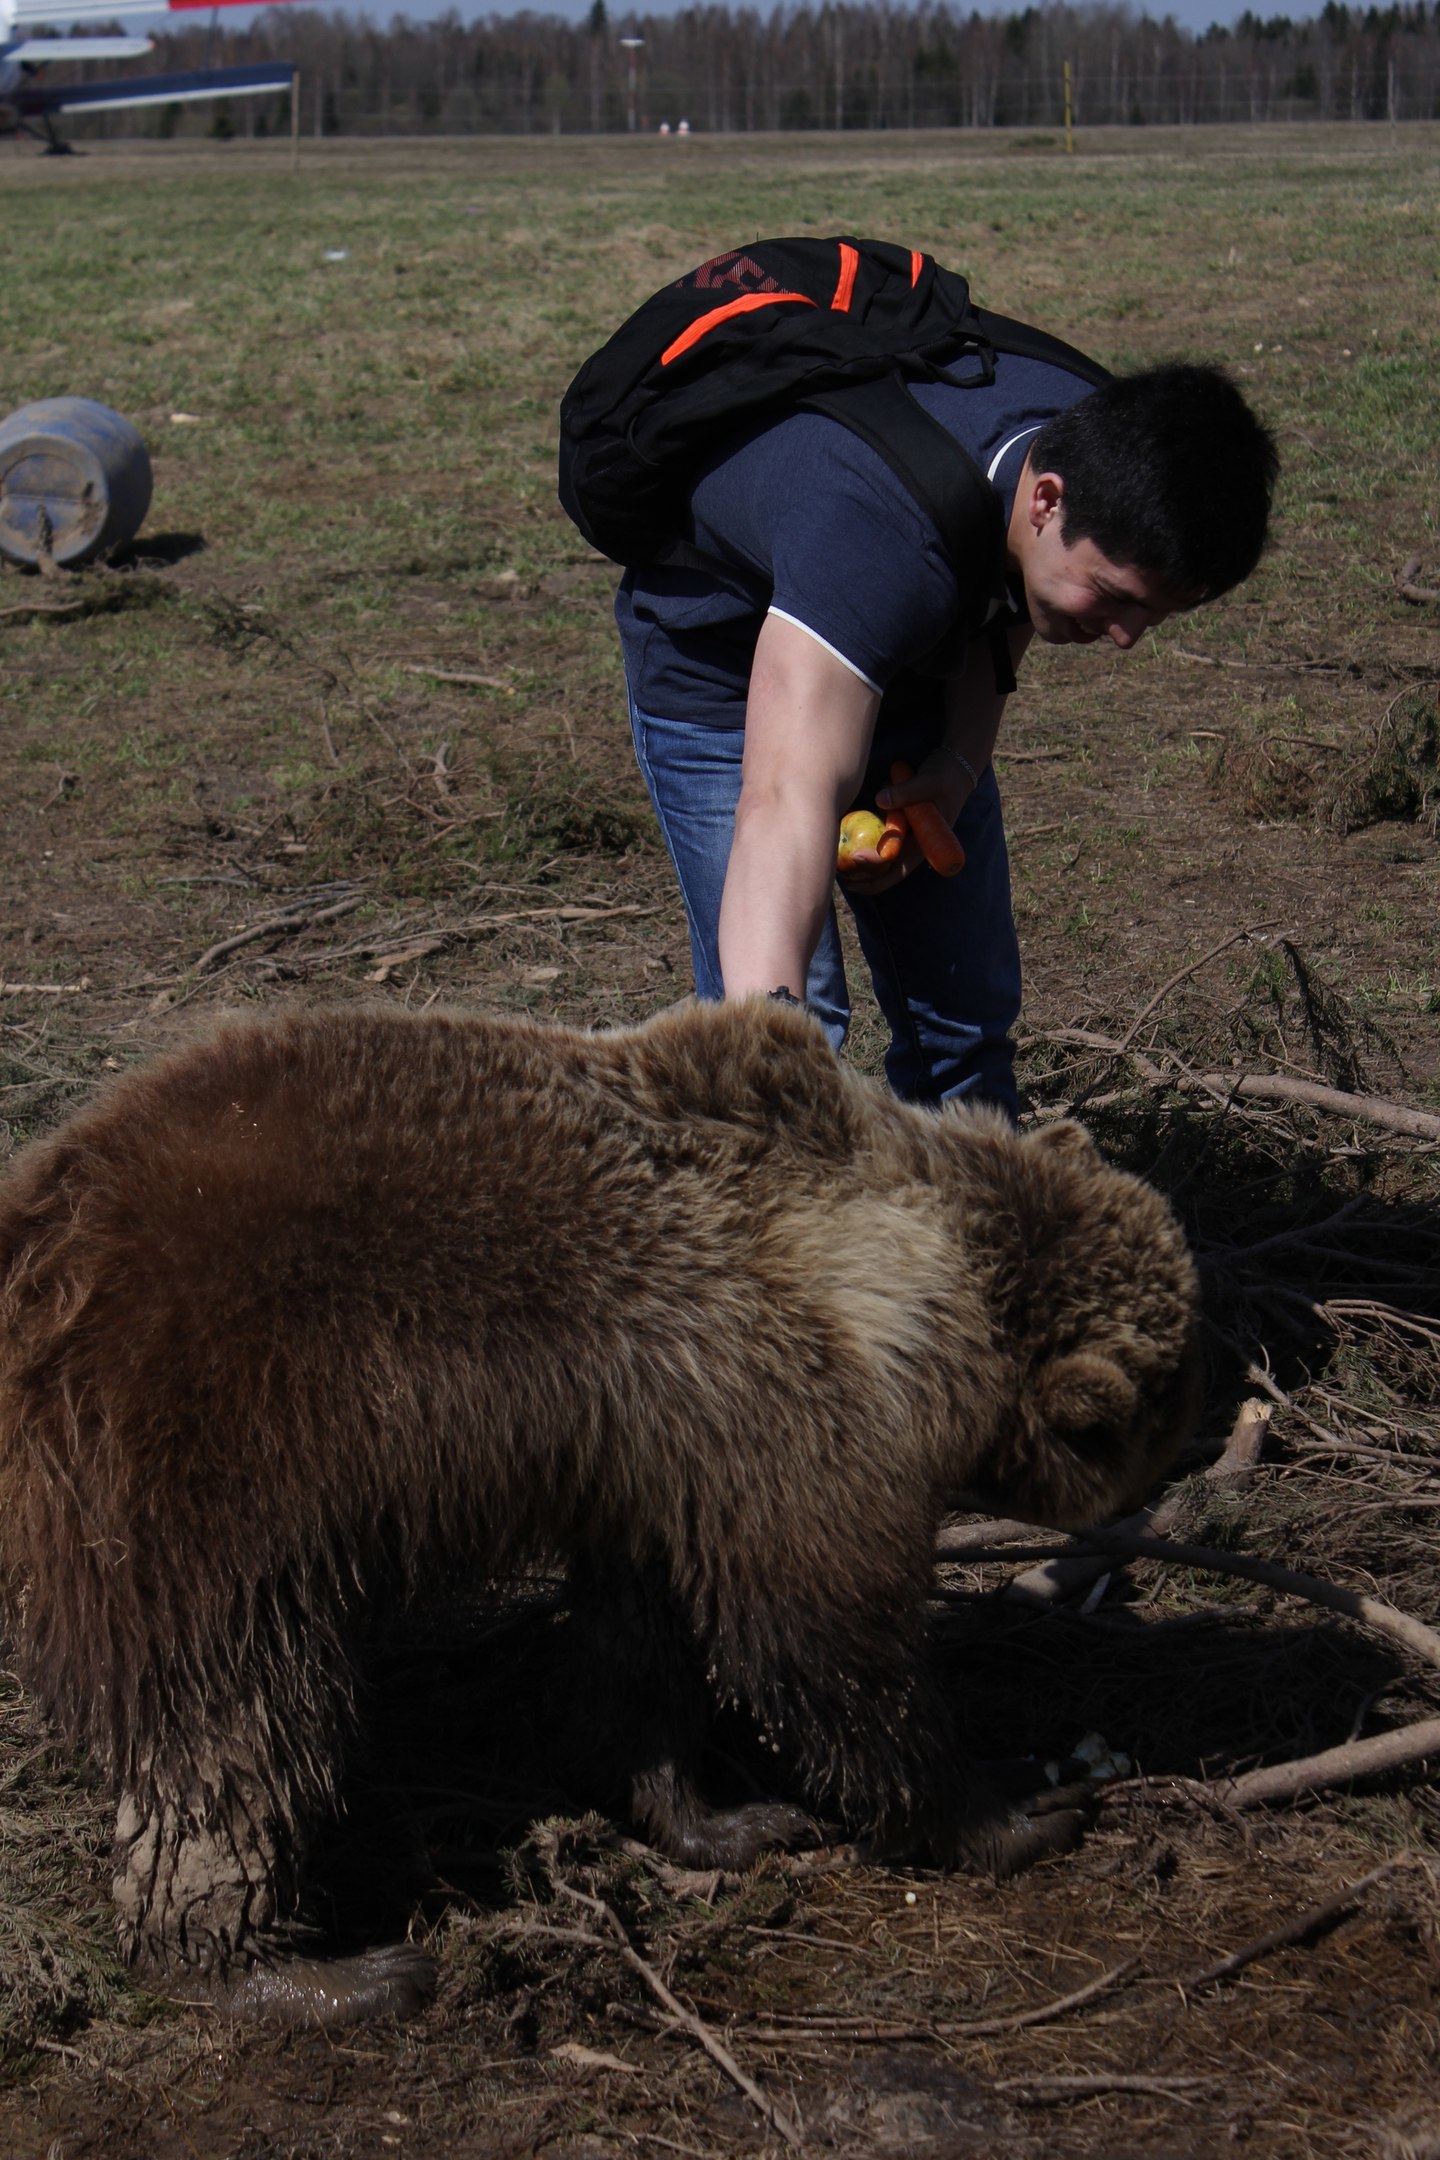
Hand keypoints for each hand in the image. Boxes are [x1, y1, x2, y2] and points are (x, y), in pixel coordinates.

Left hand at [839, 754, 972, 893]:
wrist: (954, 770)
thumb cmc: (944, 777)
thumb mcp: (928, 782)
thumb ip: (906, 792)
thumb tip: (879, 799)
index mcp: (924, 844)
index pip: (899, 868)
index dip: (877, 868)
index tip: (856, 859)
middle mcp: (914, 846)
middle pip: (887, 872)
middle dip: (865, 878)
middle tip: (840, 876)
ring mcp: (907, 839)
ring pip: (883, 863)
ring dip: (863, 869)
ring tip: (838, 868)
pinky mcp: (899, 829)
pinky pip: (881, 845)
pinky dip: (866, 850)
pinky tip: (846, 850)